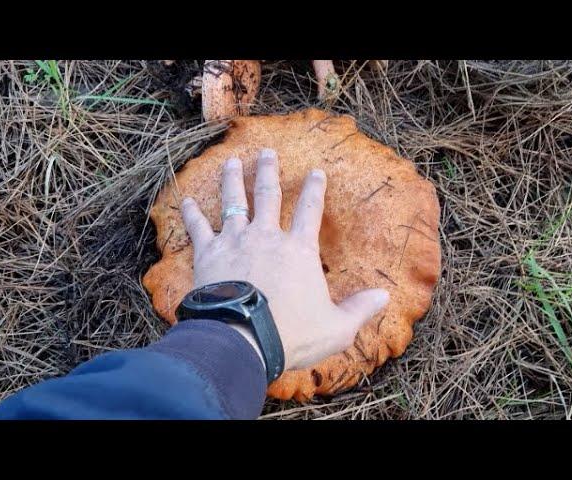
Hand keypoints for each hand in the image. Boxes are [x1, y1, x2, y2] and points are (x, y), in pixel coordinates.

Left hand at [180, 148, 388, 370]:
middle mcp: (266, 237)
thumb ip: (360, 309)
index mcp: (298, 250)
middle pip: (269, 195)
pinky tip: (186, 200)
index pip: (310, 210)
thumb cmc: (291, 335)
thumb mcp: (337, 327)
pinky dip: (191, 214)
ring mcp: (235, 241)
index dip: (315, 189)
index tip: (316, 171)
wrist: (243, 341)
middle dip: (269, 170)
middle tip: (267, 151)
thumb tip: (385, 296)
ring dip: (233, 180)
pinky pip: (198, 227)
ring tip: (231, 162)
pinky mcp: (208, 254)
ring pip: (234, 202)